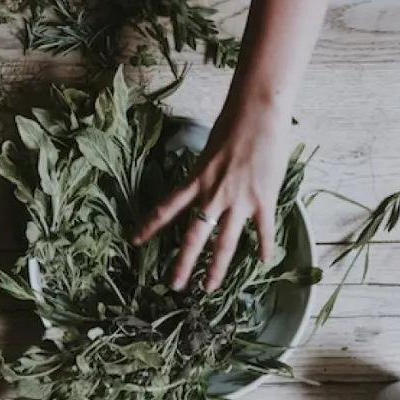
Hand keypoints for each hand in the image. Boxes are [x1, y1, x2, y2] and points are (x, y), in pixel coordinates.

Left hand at [135, 104, 289, 291]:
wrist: (258, 112)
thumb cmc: (233, 122)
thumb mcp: (209, 150)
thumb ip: (207, 171)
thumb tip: (207, 180)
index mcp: (197, 179)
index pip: (167, 208)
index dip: (150, 226)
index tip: (135, 241)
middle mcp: (213, 194)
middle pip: (194, 236)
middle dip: (183, 263)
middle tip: (174, 286)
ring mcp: (239, 200)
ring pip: (225, 242)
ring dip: (216, 268)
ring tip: (209, 287)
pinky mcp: (263, 199)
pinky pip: (263, 230)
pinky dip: (264, 247)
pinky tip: (263, 262)